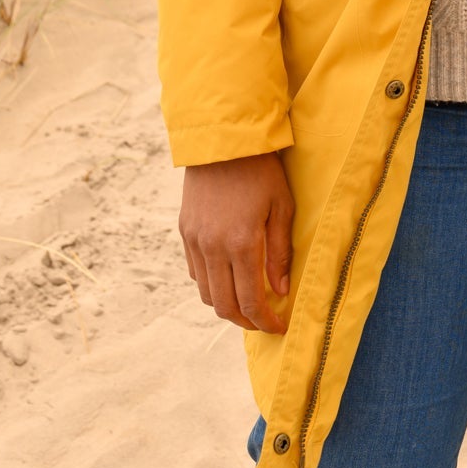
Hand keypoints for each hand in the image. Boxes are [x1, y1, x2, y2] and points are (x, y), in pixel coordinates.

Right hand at [179, 153, 293, 333]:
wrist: (222, 139)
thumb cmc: (260, 170)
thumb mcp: (281, 207)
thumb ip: (280, 252)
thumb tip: (280, 291)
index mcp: (241, 243)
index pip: (250, 301)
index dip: (265, 322)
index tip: (279, 327)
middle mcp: (212, 247)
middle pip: (224, 305)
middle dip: (245, 321)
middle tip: (263, 322)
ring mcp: (194, 240)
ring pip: (206, 293)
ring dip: (226, 305)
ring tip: (247, 303)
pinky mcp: (185, 231)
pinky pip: (195, 271)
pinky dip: (211, 284)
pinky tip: (228, 277)